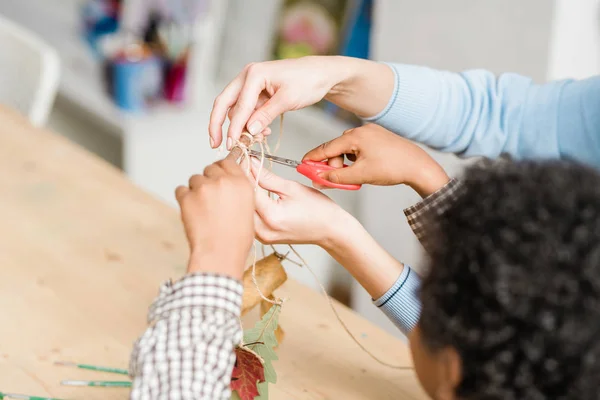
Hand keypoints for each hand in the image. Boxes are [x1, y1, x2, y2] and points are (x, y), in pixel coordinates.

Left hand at [175, 160, 253, 278]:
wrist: (220, 252)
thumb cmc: (236, 238)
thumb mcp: (248, 209)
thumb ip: (238, 190)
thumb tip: (228, 183)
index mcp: (241, 183)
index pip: (228, 162)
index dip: (222, 168)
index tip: (218, 174)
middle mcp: (222, 181)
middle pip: (210, 168)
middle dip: (209, 180)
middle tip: (210, 197)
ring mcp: (203, 187)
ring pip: (194, 179)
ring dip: (196, 190)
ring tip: (202, 209)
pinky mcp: (186, 197)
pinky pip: (181, 190)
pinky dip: (184, 198)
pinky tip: (191, 211)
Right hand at [209, 56, 393, 149]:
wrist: (322, 74)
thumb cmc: (308, 81)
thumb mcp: (288, 99)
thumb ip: (266, 115)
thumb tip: (248, 130)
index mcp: (253, 74)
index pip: (239, 105)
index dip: (233, 128)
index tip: (230, 144)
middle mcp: (247, 76)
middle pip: (224, 103)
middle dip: (218, 124)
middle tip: (215, 143)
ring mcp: (251, 84)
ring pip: (236, 109)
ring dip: (241, 126)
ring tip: (253, 140)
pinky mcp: (257, 92)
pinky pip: (247, 110)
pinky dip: (251, 123)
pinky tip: (261, 133)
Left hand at [249, 158, 350, 246]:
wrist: (330, 229)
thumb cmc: (318, 210)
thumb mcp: (292, 187)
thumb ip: (267, 177)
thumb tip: (252, 164)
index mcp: (272, 216)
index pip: (248, 189)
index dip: (243, 172)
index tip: (242, 159)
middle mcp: (264, 230)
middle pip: (242, 202)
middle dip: (241, 183)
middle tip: (244, 166)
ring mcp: (263, 237)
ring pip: (243, 211)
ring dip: (243, 195)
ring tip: (249, 179)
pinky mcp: (264, 238)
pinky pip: (250, 219)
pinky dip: (249, 206)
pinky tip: (253, 195)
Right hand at [303, 124, 449, 197]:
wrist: (418, 166)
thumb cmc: (393, 168)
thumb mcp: (360, 176)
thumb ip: (336, 177)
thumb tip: (319, 178)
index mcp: (355, 136)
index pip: (327, 147)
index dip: (313, 158)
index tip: (303, 165)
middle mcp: (362, 130)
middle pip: (336, 148)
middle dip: (332, 165)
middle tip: (333, 180)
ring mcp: (371, 133)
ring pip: (348, 148)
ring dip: (344, 162)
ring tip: (353, 176)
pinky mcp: (378, 138)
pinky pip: (359, 147)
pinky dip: (355, 158)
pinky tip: (361, 169)